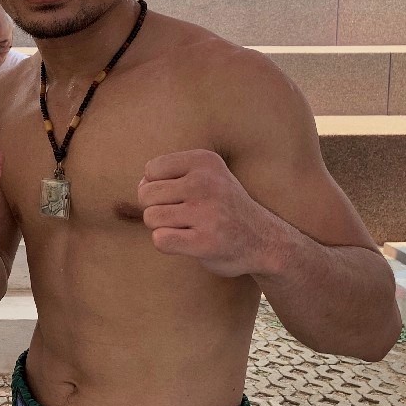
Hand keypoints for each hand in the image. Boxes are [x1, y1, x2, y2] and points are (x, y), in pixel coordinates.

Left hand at [137, 149, 278, 277]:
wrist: (266, 241)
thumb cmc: (223, 208)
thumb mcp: (206, 176)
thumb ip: (170, 174)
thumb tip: (140, 185)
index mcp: (205, 161)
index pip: (151, 170)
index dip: (156, 187)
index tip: (179, 196)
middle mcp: (207, 182)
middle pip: (145, 194)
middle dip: (156, 208)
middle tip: (182, 216)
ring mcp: (207, 213)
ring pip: (150, 217)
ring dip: (162, 227)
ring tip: (188, 227)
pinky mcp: (205, 242)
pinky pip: (160, 240)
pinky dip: (167, 244)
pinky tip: (188, 242)